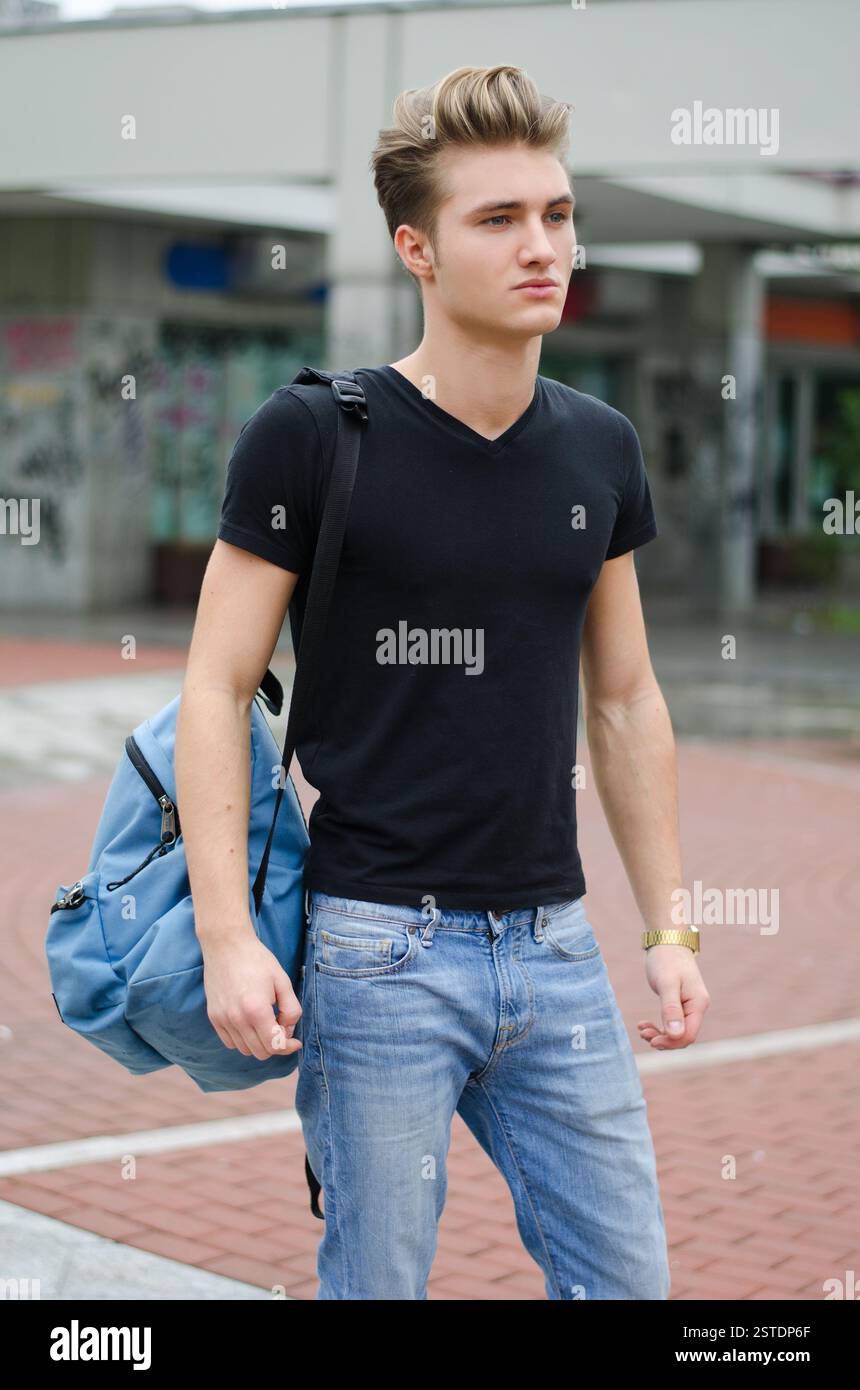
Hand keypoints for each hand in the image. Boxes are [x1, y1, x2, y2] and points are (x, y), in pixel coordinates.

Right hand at [201, 929, 302, 1060]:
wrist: (226, 945)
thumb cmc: (257, 960)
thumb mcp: (283, 981)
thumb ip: (292, 1009)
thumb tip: (288, 1031)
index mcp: (256, 1010)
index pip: (274, 1046)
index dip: (288, 1047)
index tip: (296, 1041)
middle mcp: (237, 1019)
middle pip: (260, 1052)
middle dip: (275, 1044)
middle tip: (280, 1025)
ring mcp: (222, 1019)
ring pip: (245, 1050)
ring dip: (259, 1043)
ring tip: (265, 1023)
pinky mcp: (213, 1017)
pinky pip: (230, 1042)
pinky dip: (243, 1040)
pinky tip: (250, 1023)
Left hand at [638, 943, 709, 1048]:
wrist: (667, 941)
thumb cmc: (667, 959)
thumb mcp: (666, 984)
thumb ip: (671, 1009)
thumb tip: (675, 1036)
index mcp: (698, 1004)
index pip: (689, 1035)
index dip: (671, 1042)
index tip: (652, 1041)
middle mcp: (697, 1007)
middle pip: (683, 1036)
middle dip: (664, 1039)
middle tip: (643, 1034)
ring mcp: (689, 1006)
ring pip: (677, 1031)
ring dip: (660, 1034)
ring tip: (642, 1029)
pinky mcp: (680, 1004)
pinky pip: (672, 1023)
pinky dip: (659, 1026)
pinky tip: (645, 1024)